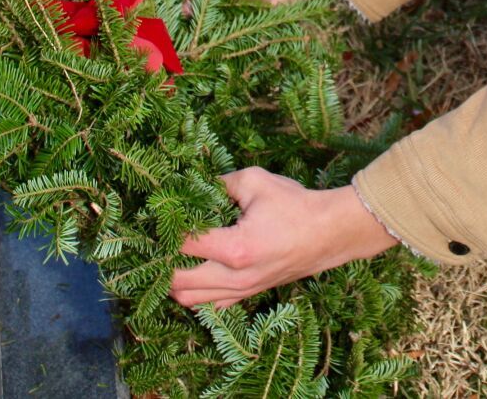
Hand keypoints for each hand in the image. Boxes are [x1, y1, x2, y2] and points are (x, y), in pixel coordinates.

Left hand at [169, 167, 396, 308]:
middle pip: (177, 281)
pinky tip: (194, 271)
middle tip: (157, 240)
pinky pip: (210, 305)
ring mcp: (241, 290)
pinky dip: (195, 292)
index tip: (159, 214)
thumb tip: (194, 185)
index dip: (165, 229)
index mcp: (235, 248)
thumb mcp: (256, 182)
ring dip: (174, 280)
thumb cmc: (296, 206)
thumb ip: (220, 183)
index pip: (182, 244)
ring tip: (170, 256)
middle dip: (161, 261)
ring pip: (189, 299)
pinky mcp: (249, 294)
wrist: (330, 233)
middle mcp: (235, 277)